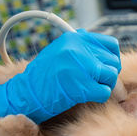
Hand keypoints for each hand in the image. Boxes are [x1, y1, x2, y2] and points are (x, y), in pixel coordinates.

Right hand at [0, 30, 121, 135]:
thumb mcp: (61, 52)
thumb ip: (83, 50)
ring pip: (111, 76)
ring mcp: (81, 67)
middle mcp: (79, 49)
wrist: (24, 95)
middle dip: (108, 75)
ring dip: (104, 86)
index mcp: (74, 38)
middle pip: (113, 62)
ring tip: (90, 89)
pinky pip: (105, 92)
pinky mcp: (82, 86)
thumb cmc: (42, 77)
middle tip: (97, 82)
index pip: (111, 44)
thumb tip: (109, 56)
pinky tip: (86, 96)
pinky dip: (99, 97)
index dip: (111, 58)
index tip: (106, 66)